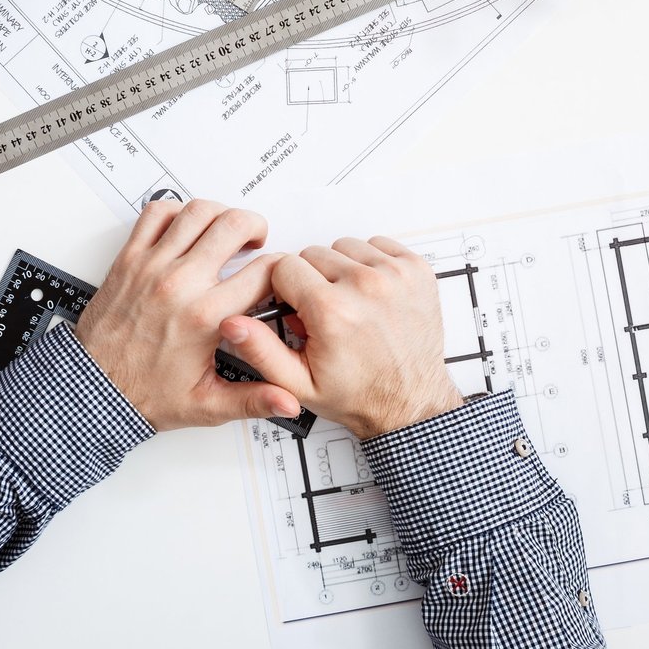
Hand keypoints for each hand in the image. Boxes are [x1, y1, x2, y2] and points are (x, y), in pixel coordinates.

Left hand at [74, 199, 300, 429]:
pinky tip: (187, 228)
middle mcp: (179, 284)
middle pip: (233, 226)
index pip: (262, 273)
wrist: (93, 388)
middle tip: (257, 243)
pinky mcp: (130, 259)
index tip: (280, 276)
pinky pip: (156, 213)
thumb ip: (254, 400)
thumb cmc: (143, 394)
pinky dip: (176, 211)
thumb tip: (289, 402)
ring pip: (197, 211)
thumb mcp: (207, 405)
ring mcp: (152, 266)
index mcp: (205, 318)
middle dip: (256, 228)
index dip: (281, 270)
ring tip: (226, 231)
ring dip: (220, 214)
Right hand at [217, 236, 462, 438]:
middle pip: (313, 254)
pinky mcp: (416, 270)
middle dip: (311, 281)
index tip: (296, 307)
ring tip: (348, 304)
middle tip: (323, 313)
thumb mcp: (297, 383)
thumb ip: (260, 349)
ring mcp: (395, 275)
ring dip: (340, 270)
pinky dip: (371, 264)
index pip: (285, 266)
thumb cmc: (358, 393)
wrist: (408, 403)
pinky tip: (370, 294)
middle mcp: (365, 286)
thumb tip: (232, 322)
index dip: (284, 289)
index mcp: (332, 311)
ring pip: (345, 246)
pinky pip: (378, 245)